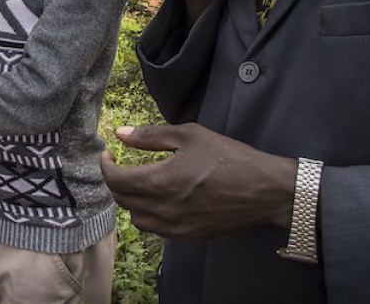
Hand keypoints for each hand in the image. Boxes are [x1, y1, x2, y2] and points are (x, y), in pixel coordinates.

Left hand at [100, 123, 296, 239]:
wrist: (263, 190)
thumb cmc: (228, 157)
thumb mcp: (190, 135)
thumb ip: (151, 135)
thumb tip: (121, 133)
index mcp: (161, 182)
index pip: (116, 180)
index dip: (105, 167)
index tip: (107, 154)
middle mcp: (164, 209)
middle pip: (122, 200)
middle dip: (116, 182)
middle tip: (120, 165)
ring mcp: (176, 227)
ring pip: (136, 219)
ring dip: (130, 201)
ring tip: (138, 183)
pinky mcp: (188, 236)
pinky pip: (155, 230)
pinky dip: (148, 215)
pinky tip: (158, 200)